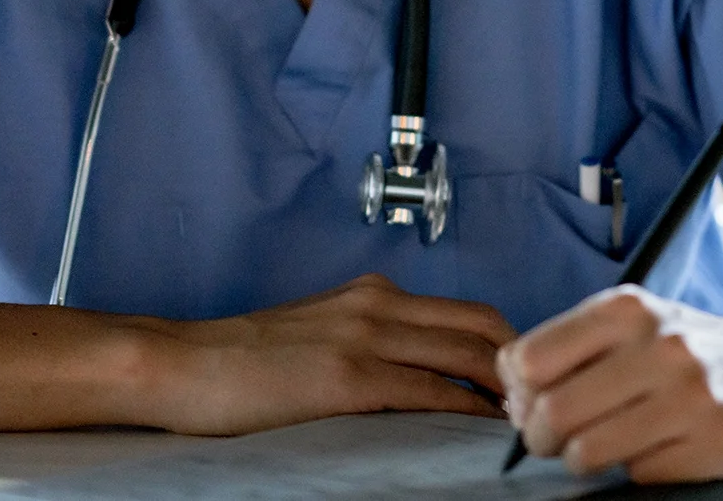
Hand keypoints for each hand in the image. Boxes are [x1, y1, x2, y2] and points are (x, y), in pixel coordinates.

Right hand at [147, 273, 515, 434]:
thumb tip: (415, 369)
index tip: (529, 378)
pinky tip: (483, 428)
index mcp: (372, 294)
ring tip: (526, 417)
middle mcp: (378, 305)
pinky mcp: (346, 377)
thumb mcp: (318, 330)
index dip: (509, 344)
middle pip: (482, 326)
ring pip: (466, 354)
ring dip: (505, 387)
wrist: (179, 362)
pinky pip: (429, 392)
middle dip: (523, 363)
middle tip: (544, 398)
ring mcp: (364, 338)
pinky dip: (466, 410)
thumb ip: (368, 339)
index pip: (467, 312)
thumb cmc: (239, 359)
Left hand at [498, 286, 722, 483]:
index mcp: (629, 308)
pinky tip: (660, 448)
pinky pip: (638, 475)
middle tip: (557, 439)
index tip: (533, 402)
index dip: (520, 393)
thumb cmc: (693, 347)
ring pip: (587, 453)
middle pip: (552, 413)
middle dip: (542, 437)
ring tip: (607, 444)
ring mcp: (693, 396)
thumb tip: (511, 394)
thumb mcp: (636, 322)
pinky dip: (637, 470)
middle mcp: (661, 346)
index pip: (528, 360)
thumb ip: (572, 347)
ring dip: (585, 459)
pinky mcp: (718, 443)